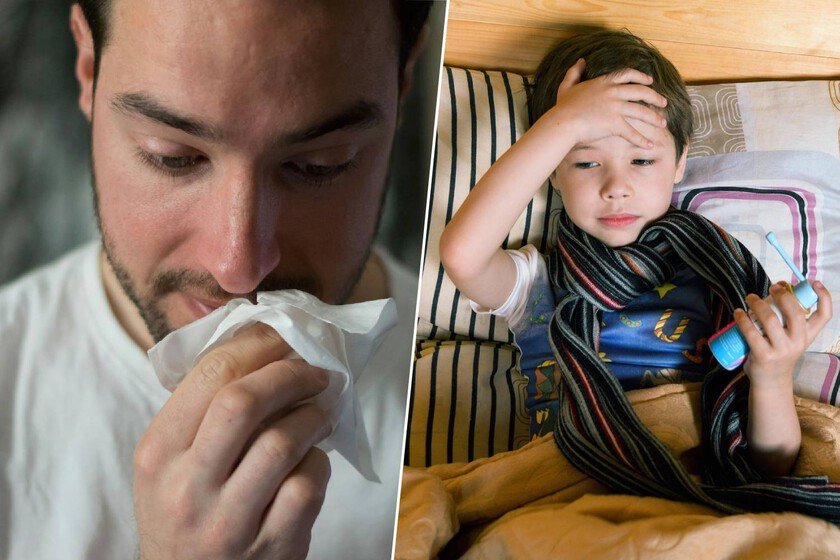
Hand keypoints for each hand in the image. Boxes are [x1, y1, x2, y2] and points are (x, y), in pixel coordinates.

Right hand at [133, 322, 331, 559]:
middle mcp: (187, 487)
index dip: (258, 345)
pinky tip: (311, 460)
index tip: (284, 338)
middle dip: (289, 374)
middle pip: (244, 402)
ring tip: (319, 412)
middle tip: (314, 371)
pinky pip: (308, 485)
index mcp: (158, 453)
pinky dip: (318, 463)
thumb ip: (202, 408)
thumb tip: (263, 343)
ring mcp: (229, 521)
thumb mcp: (169, 461)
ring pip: (283, 442)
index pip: (211, 375)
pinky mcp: (271, 546)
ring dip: (313, 416)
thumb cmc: (185, 509)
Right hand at [545, 58, 668, 149]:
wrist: (564, 122)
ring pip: (641, 112)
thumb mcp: (567, 85)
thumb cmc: (563, 106)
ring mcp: (616, 108)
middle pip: (641, 92)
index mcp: (605, 82)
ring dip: (654, 118)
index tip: (650, 81)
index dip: (641, 77)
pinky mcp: (615, 124)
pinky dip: (641, 140)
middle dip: (655, 97)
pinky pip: (632, 133)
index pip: (628, 74)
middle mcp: (614, 93)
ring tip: (663, 124)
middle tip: (664, 103)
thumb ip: (574, 72)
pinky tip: (649, 144)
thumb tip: (580, 61)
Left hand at [737, 280, 832, 389]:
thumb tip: (779, 287)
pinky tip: (738, 312)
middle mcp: (798, 342)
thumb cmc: (778, 351)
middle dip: (783, 295)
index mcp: (808, 335)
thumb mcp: (791, 336)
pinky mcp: (763, 356)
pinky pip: (751, 332)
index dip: (823, 296)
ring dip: (758, 304)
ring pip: (770, 319)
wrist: (771, 380)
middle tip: (772, 287)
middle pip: (795, 312)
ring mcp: (781, 350)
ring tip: (750, 297)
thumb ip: (787, 316)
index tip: (813, 282)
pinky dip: (742, 319)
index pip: (824, 315)